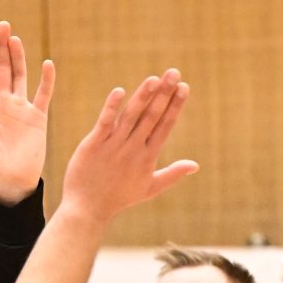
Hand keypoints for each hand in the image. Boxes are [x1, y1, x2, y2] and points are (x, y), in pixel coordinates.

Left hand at [0, 23, 55, 206]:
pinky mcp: (38, 117)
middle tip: (3, 25)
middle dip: (2, 47)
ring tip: (15, 38)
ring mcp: (20, 109)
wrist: (8, 183)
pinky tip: (46, 63)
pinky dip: (46, 79)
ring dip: (18, 57)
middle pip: (3, 68)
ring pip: (20, 75)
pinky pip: (43, 94)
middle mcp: (2, 103)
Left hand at [56, 71, 196, 222]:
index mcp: (147, 156)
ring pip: (131, 116)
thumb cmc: (118, 198)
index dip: (175, 105)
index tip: (185, 87)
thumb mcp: (149, 188)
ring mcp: (113, 145)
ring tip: (155, 78)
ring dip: (143, 96)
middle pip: (151, 116)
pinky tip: (120, 91)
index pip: (165, 125)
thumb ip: (173, 174)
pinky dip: (112, 108)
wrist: (87, 209)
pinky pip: (104, 123)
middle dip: (164, 94)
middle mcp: (133, 148)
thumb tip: (195, 165)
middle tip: (174, 73)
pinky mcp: (93, 144)